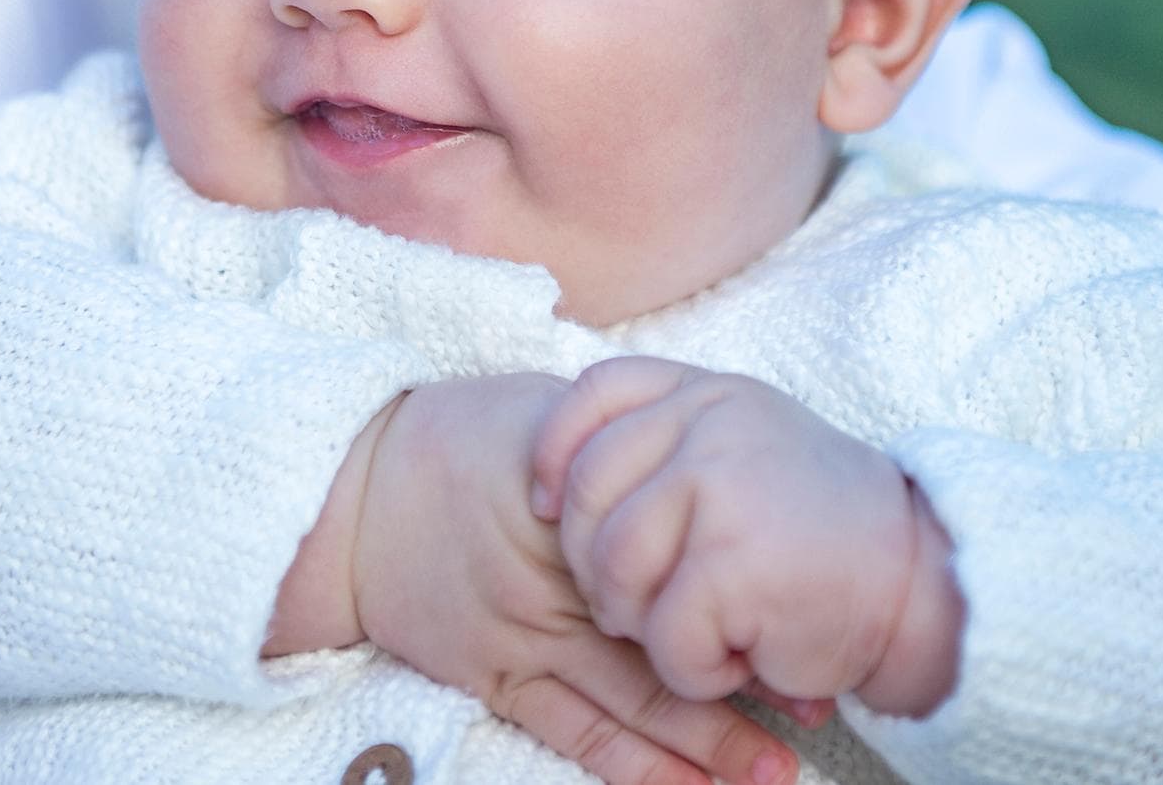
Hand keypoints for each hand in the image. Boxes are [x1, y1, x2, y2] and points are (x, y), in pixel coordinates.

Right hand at [309, 374, 802, 784]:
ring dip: (704, 742)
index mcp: (580, 507)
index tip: (813, 611)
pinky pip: (571, 732)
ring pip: (629, 701)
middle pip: (667, 642)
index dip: (745, 592)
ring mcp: (523, 640)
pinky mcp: (493, 679)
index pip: (679, 556)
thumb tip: (702, 455)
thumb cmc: (454, 440)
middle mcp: (557, 581)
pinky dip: (630, 766)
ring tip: (773, 771)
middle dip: (746, 684)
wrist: (343, 497)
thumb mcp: (541, 414)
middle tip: (820, 711)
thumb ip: (618, 439)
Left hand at [531, 357, 964, 718]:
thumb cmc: (819, 531)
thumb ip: (667, 444)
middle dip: (597, 569)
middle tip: (642, 605)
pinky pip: (665, 637)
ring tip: (702, 631)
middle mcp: (708, 423)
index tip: (546, 507)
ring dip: (646, 626)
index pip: (593, 396)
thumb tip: (553, 486)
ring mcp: (718, 486)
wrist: (920, 586)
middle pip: (586, 496)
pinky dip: (695, 670)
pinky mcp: (731, 562)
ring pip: (614, 572)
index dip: (554, 455)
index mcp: (707, 392)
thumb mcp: (744, 448)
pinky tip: (743, 656)